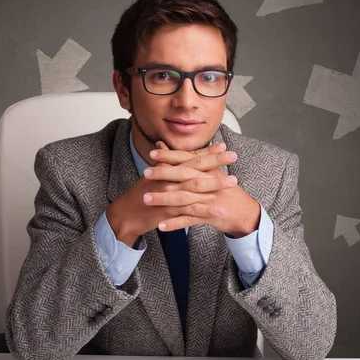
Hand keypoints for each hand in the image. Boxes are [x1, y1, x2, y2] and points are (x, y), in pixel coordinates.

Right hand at [105, 142, 237, 245]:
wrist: (125, 215)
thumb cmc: (139, 194)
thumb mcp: (150, 174)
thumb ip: (161, 161)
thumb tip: (164, 144)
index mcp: (166, 170)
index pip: (189, 157)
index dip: (206, 151)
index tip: (223, 145)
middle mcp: (169, 180)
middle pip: (196, 169)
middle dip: (216, 162)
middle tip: (233, 155)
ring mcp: (169, 196)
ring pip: (196, 189)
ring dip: (216, 185)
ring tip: (233, 182)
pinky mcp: (170, 212)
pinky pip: (191, 212)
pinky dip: (206, 211)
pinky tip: (220, 210)